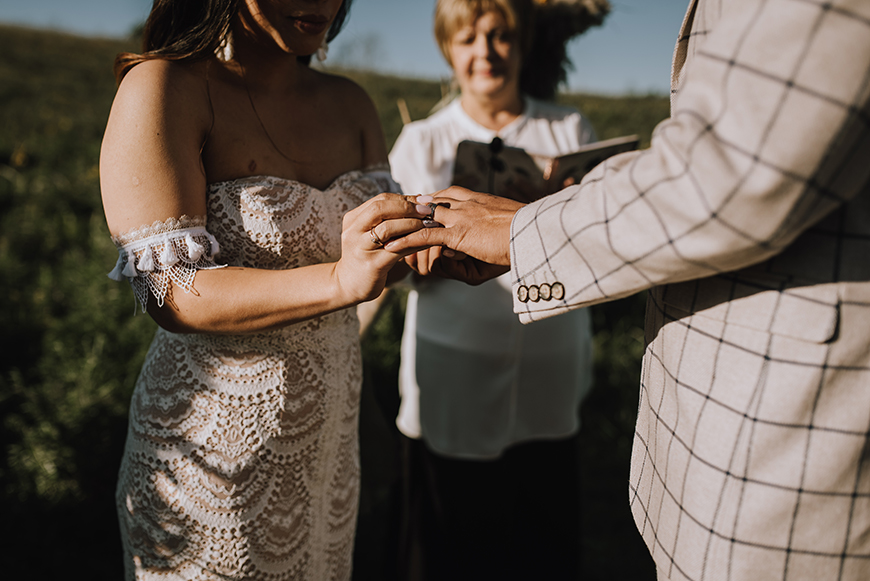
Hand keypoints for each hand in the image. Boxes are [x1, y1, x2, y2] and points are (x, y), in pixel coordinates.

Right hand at [334, 193, 431, 303]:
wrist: (348, 285)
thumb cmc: (367, 256)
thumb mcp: (371, 234)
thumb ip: (387, 219)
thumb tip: (418, 201)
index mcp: (353, 219)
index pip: (380, 200)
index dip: (404, 198)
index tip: (424, 200)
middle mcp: (354, 231)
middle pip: (380, 208)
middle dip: (407, 207)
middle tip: (428, 210)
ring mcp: (361, 248)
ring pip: (387, 228)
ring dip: (412, 223)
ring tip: (431, 224)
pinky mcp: (372, 264)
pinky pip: (398, 249)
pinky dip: (415, 242)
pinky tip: (429, 242)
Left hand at [385, 187, 522, 282]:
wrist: (536, 232)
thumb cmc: (526, 231)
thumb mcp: (504, 226)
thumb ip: (485, 229)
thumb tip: (475, 240)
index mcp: (475, 198)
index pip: (442, 196)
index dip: (424, 203)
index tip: (411, 208)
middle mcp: (464, 203)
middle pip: (425, 204)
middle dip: (405, 213)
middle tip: (385, 220)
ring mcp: (459, 217)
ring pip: (420, 218)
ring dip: (398, 227)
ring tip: (378, 234)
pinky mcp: (458, 233)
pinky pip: (424, 236)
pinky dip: (405, 242)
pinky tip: (390, 248)